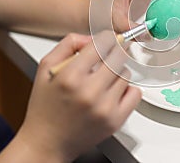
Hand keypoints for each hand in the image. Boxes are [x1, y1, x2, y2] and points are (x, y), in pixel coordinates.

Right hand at [0, 32, 140, 162]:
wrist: (47, 142)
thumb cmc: (45, 106)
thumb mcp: (45, 68)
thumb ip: (68, 44)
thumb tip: (92, 37)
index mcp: (70, 77)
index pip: (102, 43)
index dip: (106, 38)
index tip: (106, 40)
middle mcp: (89, 92)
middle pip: (118, 56)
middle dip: (114, 52)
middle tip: (107, 56)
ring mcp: (105, 108)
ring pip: (126, 73)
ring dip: (117, 71)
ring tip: (103, 79)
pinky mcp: (116, 121)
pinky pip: (135, 93)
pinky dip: (127, 88)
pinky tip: (113, 91)